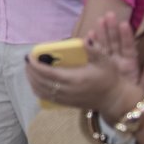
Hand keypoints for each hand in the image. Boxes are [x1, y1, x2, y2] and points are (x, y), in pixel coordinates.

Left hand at [24, 13, 143, 113]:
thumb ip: (94, 50)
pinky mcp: (66, 104)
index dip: (36, 65)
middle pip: (41, 82)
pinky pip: (47, 97)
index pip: (48, 73)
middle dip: (31, 71)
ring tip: (30, 69)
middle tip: (28, 60)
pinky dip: (38, 89)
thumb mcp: (105, 61)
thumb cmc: (109, 78)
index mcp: (74, 79)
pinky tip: (37, 81)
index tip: (29, 56)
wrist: (115, 99)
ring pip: (41, 91)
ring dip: (32, 80)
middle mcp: (67, 90)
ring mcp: (66, 99)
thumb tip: (85, 39)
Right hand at [86, 12, 143, 93]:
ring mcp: (107, 63)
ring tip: (98, 20)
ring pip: (104, 46)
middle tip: (108, 15)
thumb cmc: (133, 99)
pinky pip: (94, 54)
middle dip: (111, 29)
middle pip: (115, 43)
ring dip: (101, 33)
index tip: (123, 23)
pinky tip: (88, 35)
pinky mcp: (98, 68)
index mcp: (130, 64)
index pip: (128, 47)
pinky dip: (91, 44)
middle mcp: (118, 61)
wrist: (120, 110)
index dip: (126, 36)